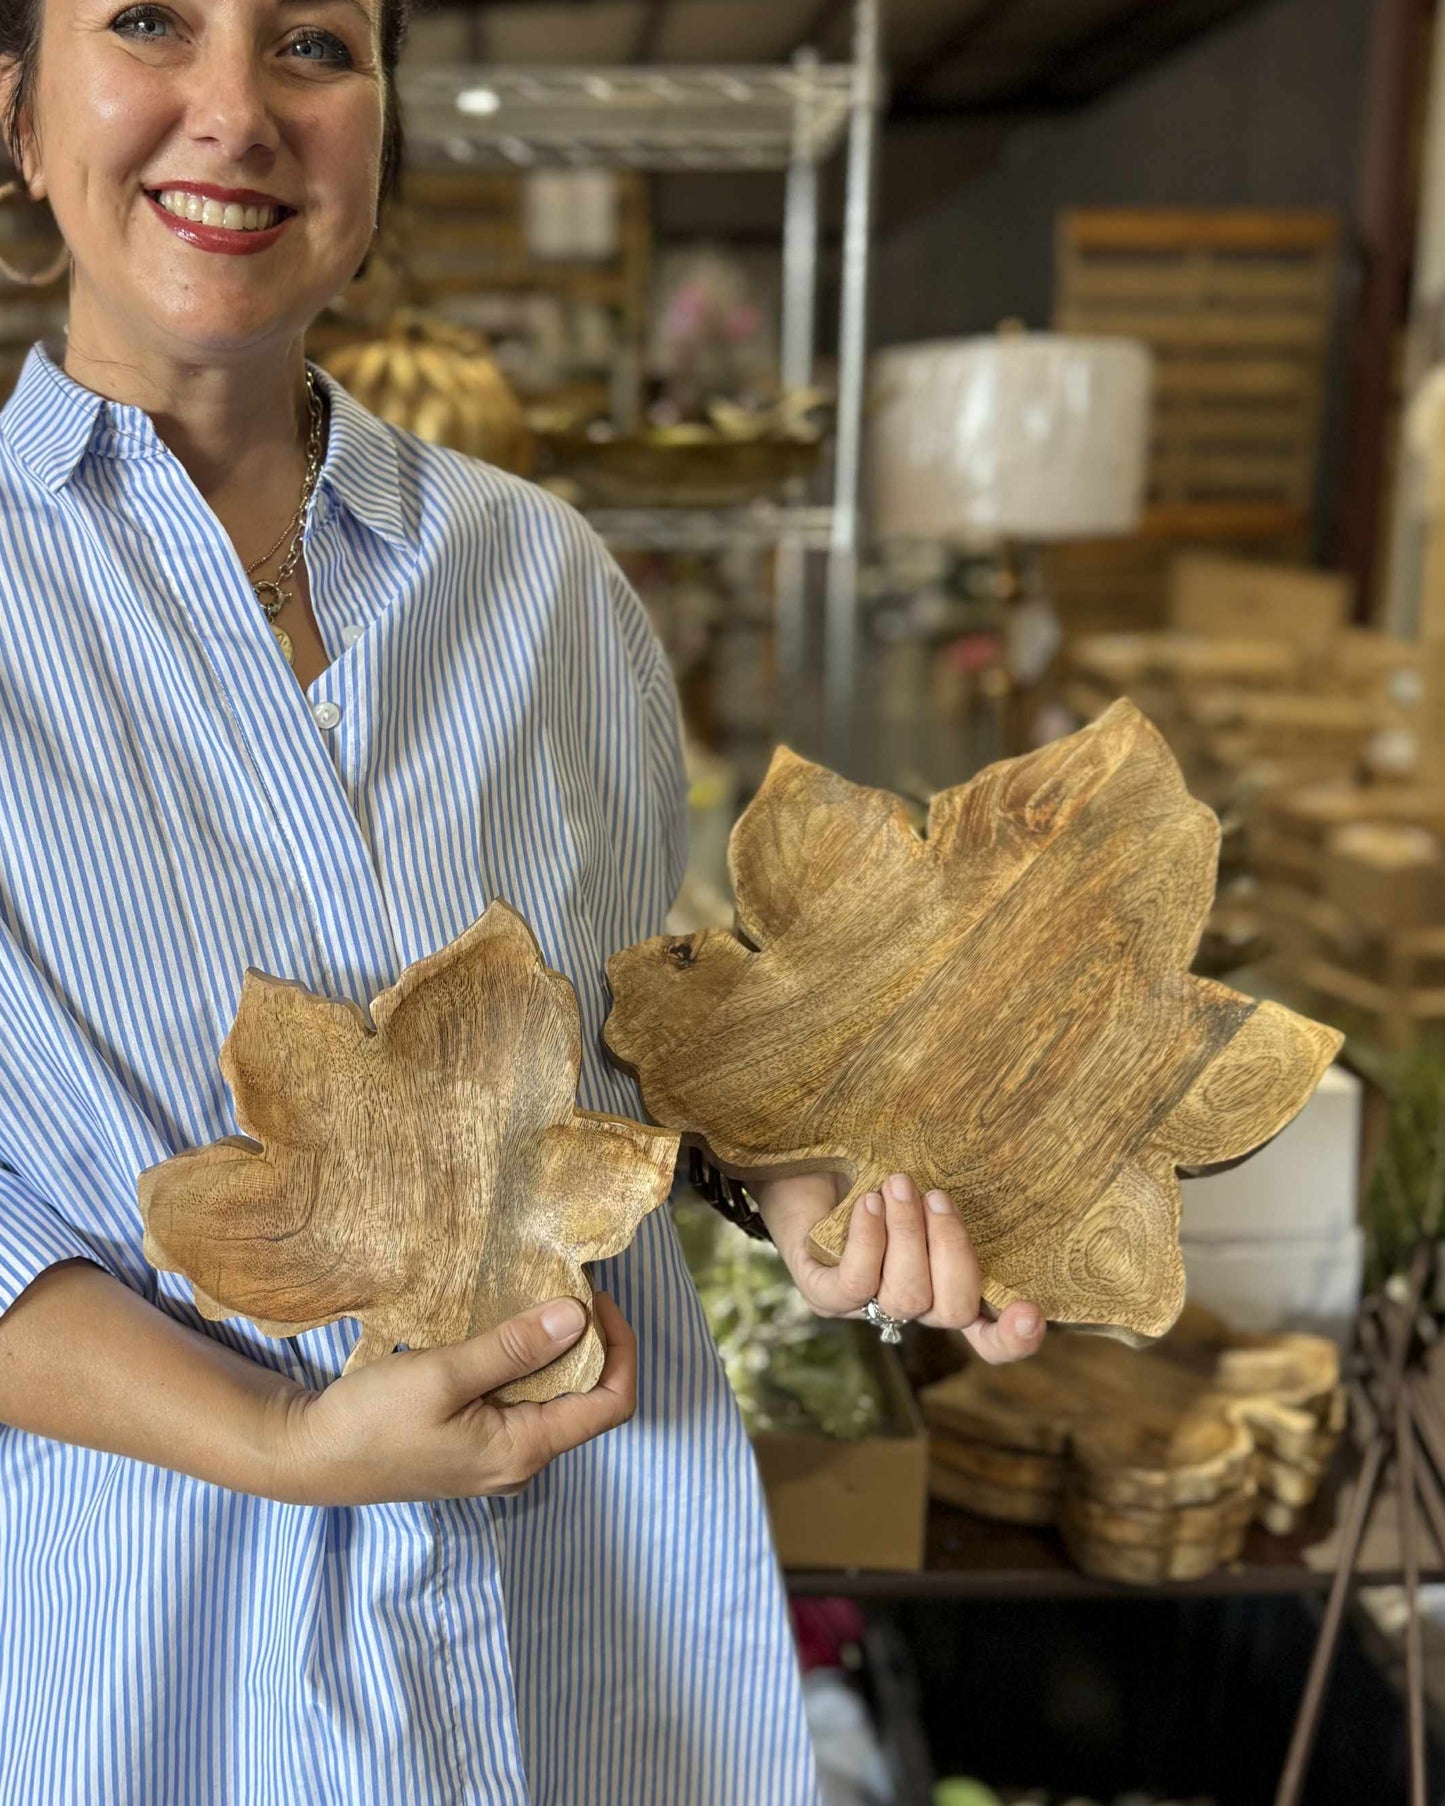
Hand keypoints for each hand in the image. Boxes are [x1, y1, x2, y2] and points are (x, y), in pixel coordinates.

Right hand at [261, 1291, 636, 1505]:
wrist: (309, 1455)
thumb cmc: (372, 1420)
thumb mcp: (444, 1374)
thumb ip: (513, 1348)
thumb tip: (579, 1316)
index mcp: (524, 1451)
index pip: (611, 1404)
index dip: (620, 1348)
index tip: (597, 1299)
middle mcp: (521, 1461)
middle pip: (587, 1398)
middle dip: (588, 1341)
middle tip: (566, 1286)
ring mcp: (498, 1456)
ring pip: (552, 1397)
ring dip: (554, 1349)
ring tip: (535, 1299)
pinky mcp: (475, 1444)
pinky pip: (520, 1400)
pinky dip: (524, 1362)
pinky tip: (503, 1329)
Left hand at [755, 1171, 1045, 1365]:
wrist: (801, 1164)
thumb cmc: (873, 1168)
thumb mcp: (924, 1180)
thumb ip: (953, 1197)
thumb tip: (997, 1168)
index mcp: (944, 1286)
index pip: (989, 1336)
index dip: (1014, 1337)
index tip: (1032, 1310)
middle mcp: (910, 1305)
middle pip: (953, 1311)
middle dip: (952, 1251)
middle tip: (938, 1196)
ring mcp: (865, 1306)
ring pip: (906, 1298)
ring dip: (908, 1236)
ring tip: (898, 1184)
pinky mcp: (823, 1294)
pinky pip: (856, 1285)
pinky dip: (869, 1242)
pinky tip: (869, 1205)